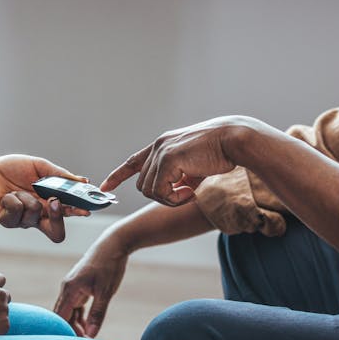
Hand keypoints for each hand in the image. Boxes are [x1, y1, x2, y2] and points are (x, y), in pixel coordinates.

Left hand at [0, 154, 89, 241]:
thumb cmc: (13, 168)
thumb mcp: (40, 167)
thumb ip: (60, 175)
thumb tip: (83, 181)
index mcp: (49, 203)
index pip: (68, 213)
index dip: (79, 213)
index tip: (87, 209)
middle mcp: (38, 215)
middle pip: (56, 231)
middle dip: (58, 216)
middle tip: (53, 200)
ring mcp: (22, 220)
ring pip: (34, 215)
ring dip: (26, 197)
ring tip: (15, 190)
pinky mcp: (7, 220)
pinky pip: (16, 213)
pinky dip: (12, 199)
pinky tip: (6, 195)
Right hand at [54, 238, 128, 337]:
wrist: (114, 244)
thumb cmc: (109, 266)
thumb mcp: (105, 292)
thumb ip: (97, 314)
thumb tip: (91, 335)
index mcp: (70, 289)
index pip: (60, 317)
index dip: (65, 331)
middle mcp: (67, 288)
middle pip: (62, 315)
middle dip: (69, 330)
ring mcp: (73, 286)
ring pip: (69, 311)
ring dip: (75, 324)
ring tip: (86, 338)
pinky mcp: (80, 286)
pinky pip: (75, 305)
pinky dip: (80, 316)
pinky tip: (87, 327)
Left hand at [101, 116, 257, 205]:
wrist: (234, 140)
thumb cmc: (221, 153)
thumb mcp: (196, 167)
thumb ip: (181, 178)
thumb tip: (178, 193)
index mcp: (163, 145)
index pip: (134, 161)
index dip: (118, 175)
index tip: (104, 186)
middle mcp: (158, 146)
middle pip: (144, 185)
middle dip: (162, 197)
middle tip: (186, 195)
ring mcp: (162, 151)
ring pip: (150, 191)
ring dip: (171, 199)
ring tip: (191, 192)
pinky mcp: (168, 158)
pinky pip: (161, 191)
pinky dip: (175, 198)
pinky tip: (191, 192)